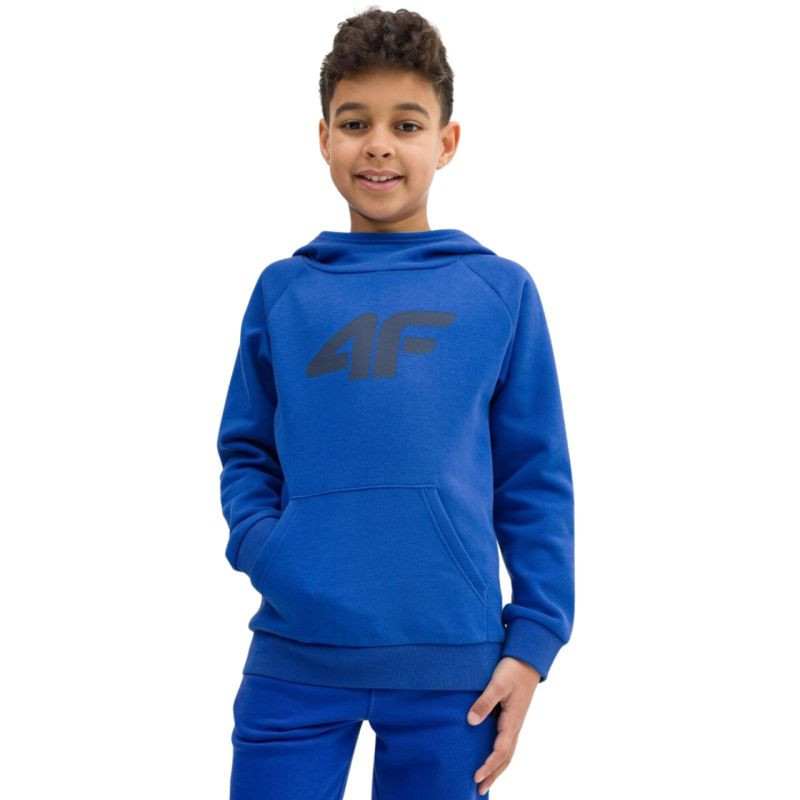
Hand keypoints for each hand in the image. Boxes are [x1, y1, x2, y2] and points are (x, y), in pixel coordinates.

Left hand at [466, 656, 539, 795]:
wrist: (528, 659)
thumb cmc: (512, 669)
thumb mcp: (497, 684)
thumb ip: (484, 702)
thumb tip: (471, 721)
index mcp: (512, 720)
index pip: (500, 751)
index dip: (488, 765)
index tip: (475, 776)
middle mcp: (515, 725)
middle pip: (505, 758)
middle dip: (493, 774)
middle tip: (479, 789)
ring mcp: (515, 722)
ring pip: (508, 752)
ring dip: (497, 768)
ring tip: (485, 781)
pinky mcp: (513, 716)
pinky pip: (507, 742)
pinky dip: (500, 755)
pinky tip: (492, 756)